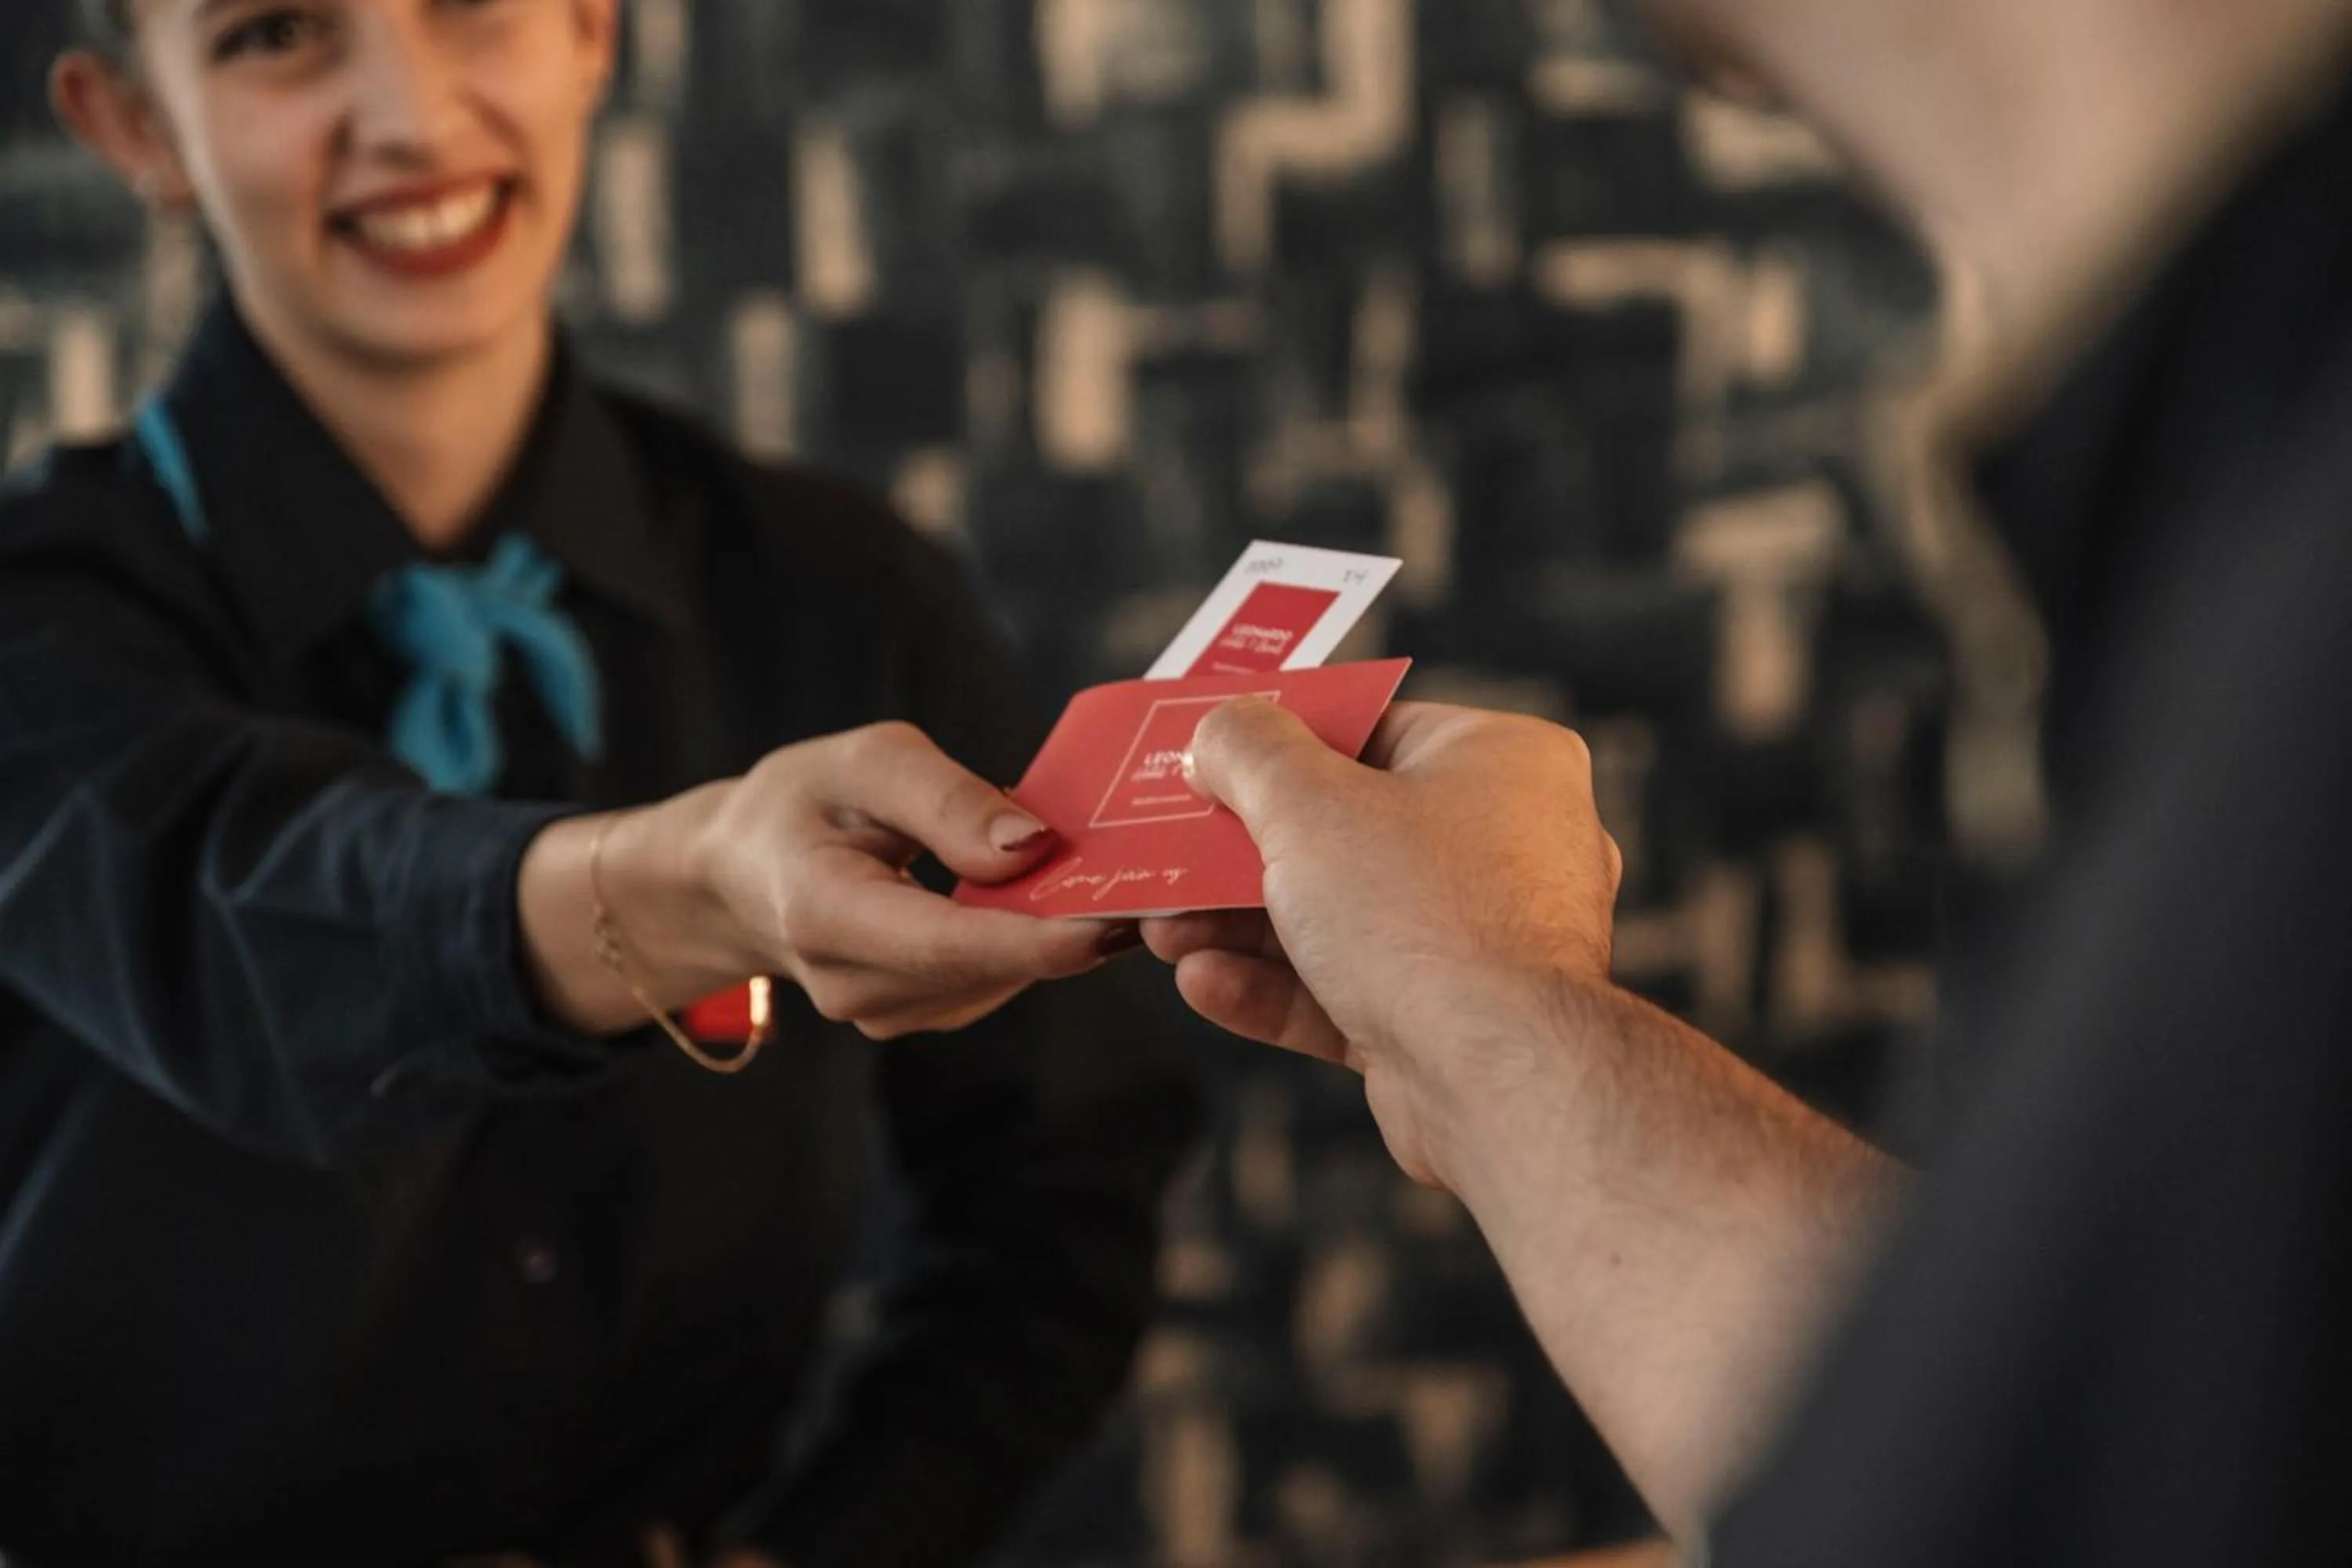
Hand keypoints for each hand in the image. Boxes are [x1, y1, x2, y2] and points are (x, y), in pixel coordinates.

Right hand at [525, 722, 1130, 1041]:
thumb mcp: (863, 763)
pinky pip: (997, 977)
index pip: (951, 943)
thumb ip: (945, 801)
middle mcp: (859, 987)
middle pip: (990, 966)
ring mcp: (890, 1012)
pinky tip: (1069, 895)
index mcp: (827, 918)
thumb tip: (1034, 847)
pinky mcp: (923, 1013)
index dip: (1040, 938)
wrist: (741, 872)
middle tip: (1166, 879)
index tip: (1119, 921)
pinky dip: (1037, 939)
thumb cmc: (803, 801)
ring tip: (1124, 875)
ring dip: (1062, 932)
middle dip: (1074, 927)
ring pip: (1004, 976)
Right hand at [1143, 701, 1621, 1185]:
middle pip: (1347, 829)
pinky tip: (1204, 982)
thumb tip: (1218, 731)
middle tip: (1172, 854)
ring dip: (1243, 926)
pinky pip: (1352, 989)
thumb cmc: (1423, 916)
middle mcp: (1507, 845)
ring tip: (1165, 930)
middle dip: (1244, 852)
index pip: (1375, 730)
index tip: (1211, 758)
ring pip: (1340, 917)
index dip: (1282, 743)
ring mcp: (1481, 940)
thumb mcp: (1308, 804)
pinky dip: (1277, 987)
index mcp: (1505, 763)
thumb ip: (1250, 752)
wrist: (1499, 1080)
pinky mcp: (1450, 1021)